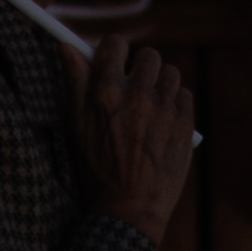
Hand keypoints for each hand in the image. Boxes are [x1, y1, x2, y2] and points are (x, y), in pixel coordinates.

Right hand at [76, 39, 193, 248]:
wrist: (130, 207)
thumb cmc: (98, 167)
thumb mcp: (77, 124)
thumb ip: (74, 81)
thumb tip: (66, 45)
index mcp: (107, 91)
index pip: (115, 44)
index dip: (114, 51)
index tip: (114, 62)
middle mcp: (138, 94)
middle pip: (148, 55)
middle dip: (139, 67)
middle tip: (133, 87)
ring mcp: (165, 108)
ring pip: (170, 73)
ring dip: (160, 83)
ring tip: (150, 105)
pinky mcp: (185, 123)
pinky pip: (184, 95)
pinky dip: (176, 102)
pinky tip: (164, 120)